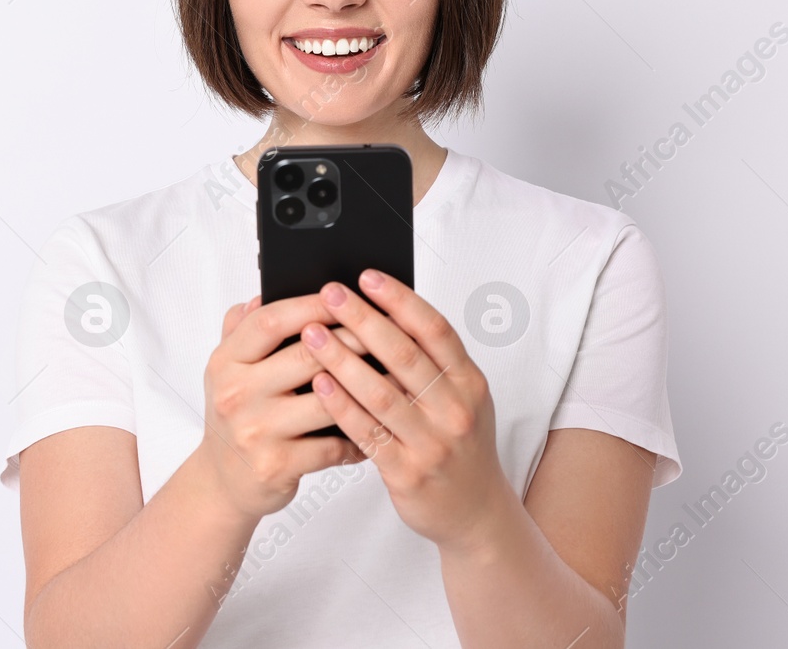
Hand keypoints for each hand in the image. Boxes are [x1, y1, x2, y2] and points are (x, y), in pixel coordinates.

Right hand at [200, 293, 369, 520]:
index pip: (268, 322)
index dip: (309, 305)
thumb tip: (262, 294)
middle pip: (304, 356)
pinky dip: (359, 436)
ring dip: (367, 388)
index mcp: (225, 362)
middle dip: (352, 340)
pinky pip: (331, 445)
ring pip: (325, 401)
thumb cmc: (237, 416)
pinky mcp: (277, 465)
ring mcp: (255, 431)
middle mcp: (236, 394)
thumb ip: (241, 330)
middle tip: (387, 329)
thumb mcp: (228, 369)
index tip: (346, 294)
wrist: (222, 482)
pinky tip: (379, 427)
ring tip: (397, 377)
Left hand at [301, 269, 510, 549]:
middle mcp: (456, 409)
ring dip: (341, 358)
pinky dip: (341, 405)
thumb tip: (381, 311)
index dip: (400, 299)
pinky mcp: (408, 473)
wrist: (476, 512)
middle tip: (330, 293)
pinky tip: (318, 384)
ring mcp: (433, 443)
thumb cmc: (459, 445)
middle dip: (363, 319)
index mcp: (469, 382)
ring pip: (380, 392)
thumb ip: (431, 362)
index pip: (434, 329)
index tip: (367, 276)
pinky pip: (367, 432)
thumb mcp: (461, 398)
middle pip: (404, 354)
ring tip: (311, 334)